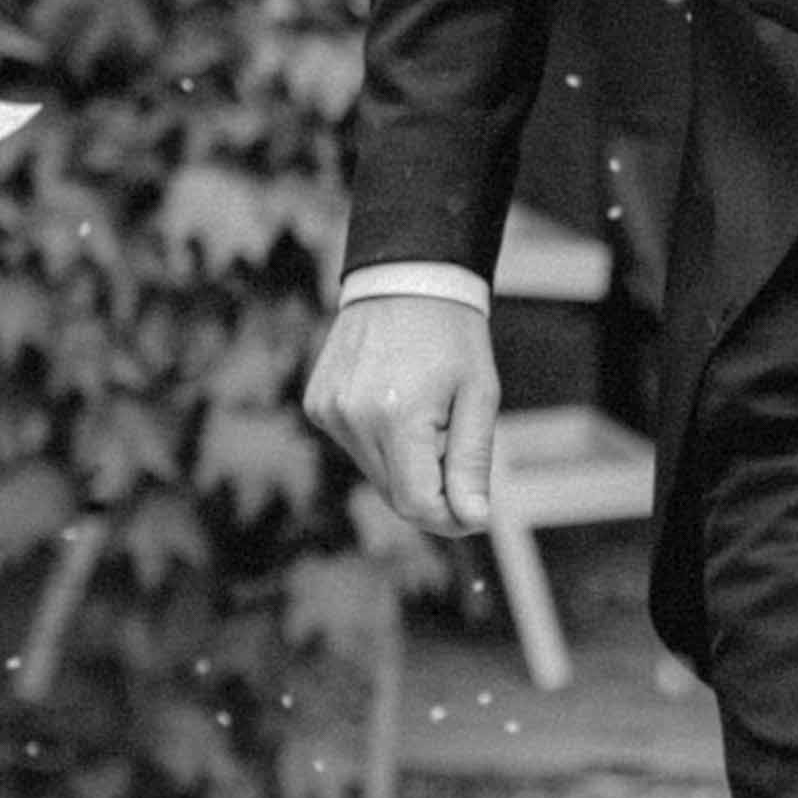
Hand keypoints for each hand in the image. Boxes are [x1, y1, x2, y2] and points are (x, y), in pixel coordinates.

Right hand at [304, 287, 498, 540]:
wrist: (406, 277)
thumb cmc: (453, 336)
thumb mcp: (479, 396)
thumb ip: (472, 463)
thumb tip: (472, 520)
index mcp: (397, 416)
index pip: (417, 505)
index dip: (449, 517)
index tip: (473, 508)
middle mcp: (353, 417)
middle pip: (395, 495)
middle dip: (431, 485)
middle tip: (453, 437)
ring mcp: (329, 410)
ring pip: (375, 473)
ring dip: (406, 462)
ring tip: (424, 411)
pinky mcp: (317, 404)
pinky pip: (356, 446)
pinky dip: (381, 440)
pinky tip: (396, 399)